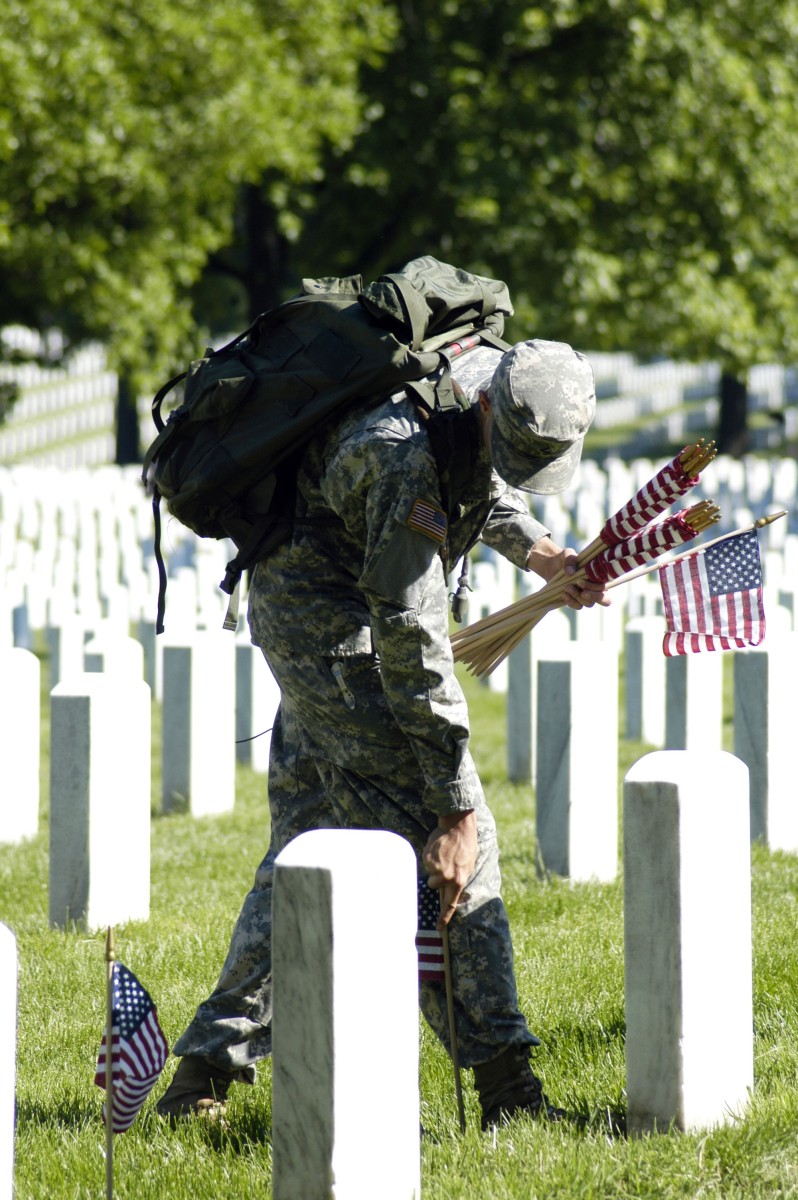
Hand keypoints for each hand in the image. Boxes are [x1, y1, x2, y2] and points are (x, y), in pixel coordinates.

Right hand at [422, 809, 476, 927]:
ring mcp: (435, 868)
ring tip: (444, 854)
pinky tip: (439, 848)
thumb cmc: (465, 846)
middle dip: (437, 877)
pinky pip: (426, 861)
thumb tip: (449, 890)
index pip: (449, 903)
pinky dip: (430, 856)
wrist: (458, 826)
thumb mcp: (467, 867)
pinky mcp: (427, 858)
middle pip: (434, 885)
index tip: (439, 928)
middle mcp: (446, 877)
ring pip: (429, 873)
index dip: (444, 917)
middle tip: (446, 864)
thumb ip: (458, 880)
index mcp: (458, 880)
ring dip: (434, 865)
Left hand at [527, 536, 610, 610]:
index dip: (597, 588)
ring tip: (566, 587)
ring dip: (578, 596)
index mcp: (600, 576)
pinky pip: (578, 606)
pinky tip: (564, 595)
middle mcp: (596, 587)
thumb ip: (570, 560)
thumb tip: (570, 572)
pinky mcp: (576, 600)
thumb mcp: (567, 554)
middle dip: (594, 596)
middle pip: (605, 600)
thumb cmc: (565, 559)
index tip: (581, 581)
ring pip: (588, 603)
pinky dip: (571, 602)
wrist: (552, 566)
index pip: (606, 587)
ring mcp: (586, 595)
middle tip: (583, 592)